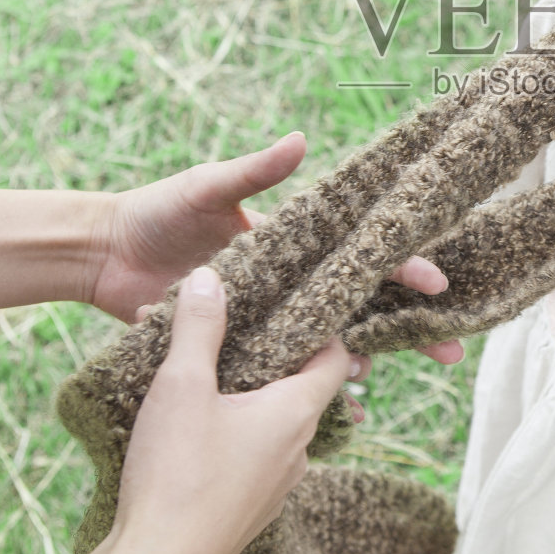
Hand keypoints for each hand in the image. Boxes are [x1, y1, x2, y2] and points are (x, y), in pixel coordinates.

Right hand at [78, 267, 351, 553]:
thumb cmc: (175, 476)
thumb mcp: (182, 386)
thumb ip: (198, 328)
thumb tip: (209, 277)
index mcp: (295, 414)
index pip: (335, 360)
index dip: (323, 328)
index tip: (297, 305)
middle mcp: (298, 451)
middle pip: (304, 390)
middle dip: (277, 359)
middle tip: (245, 331)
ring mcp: (276, 485)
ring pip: (276, 426)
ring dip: (252, 399)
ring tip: (213, 375)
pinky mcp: (249, 508)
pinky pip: (255, 458)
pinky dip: (236, 435)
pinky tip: (197, 428)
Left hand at [89, 131, 462, 363]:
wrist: (103, 255)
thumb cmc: (157, 211)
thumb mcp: (209, 187)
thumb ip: (254, 171)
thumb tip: (301, 139)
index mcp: (291, 241)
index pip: (358, 255)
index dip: (401, 267)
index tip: (435, 283)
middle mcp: (287, 281)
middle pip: (359, 305)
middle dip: (408, 325)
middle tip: (451, 350)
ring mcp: (264, 317)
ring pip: (327, 343)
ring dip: (363, 358)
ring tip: (386, 378)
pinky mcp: (235, 347)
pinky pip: (280, 372)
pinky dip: (310, 392)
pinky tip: (338, 414)